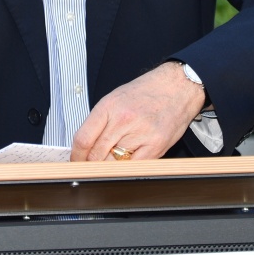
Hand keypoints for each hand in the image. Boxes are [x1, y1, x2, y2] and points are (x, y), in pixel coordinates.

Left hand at [70, 61, 204, 161]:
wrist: (178, 86)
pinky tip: (127, 163)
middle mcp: (123, 119)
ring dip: (109, 167)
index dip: (76, 156)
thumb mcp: (116, 98)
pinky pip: (135, 167)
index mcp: (109, 106)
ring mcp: (140, 133)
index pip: (83, 139)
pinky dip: (128, 169)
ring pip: (114, 163)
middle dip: (91, 164)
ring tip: (112, 161)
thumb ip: (100, 121)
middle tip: (90, 167)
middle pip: (96, 154)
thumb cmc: (147, 92)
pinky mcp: (156, 145)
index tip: (75, 161)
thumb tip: (85, 145)